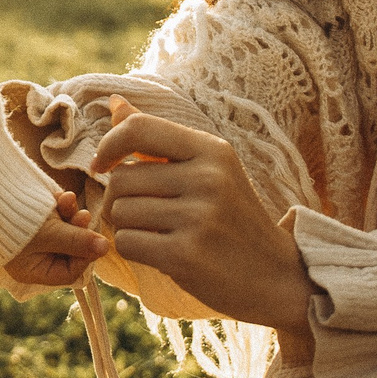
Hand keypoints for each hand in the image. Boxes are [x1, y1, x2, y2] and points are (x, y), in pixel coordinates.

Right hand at [5, 191, 111, 287]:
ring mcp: (35, 236)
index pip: (69, 272)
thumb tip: (106, 248)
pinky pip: (58, 216)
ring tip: (68, 200)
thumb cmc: (15, 220)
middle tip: (84, 216)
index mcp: (32, 271)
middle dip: (78, 231)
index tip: (93, 241)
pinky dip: (62, 206)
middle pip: (70, 250)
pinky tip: (60, 196)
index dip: (84, 257)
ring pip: (67, 230)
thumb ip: (78, 242)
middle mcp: (34, 257)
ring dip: (72, 215)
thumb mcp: (49, 234)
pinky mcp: (37, 218)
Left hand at [91, 96, 317, 346]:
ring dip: (126, 225)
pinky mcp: (185, 255)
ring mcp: (198, 218)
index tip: (103, 165)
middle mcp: (207, 178)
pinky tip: (158, 252)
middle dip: (119, 197)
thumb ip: (158, 137)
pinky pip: (127, 242)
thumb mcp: (207, 168)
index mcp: (212, 150)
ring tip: (156, 232)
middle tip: (145, 213)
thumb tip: (113, 102)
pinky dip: (133, 248)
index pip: (138, 128)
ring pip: (119, 211)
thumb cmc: (231, 217)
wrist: (274, 275)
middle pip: (121, 177)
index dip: (108, 145)